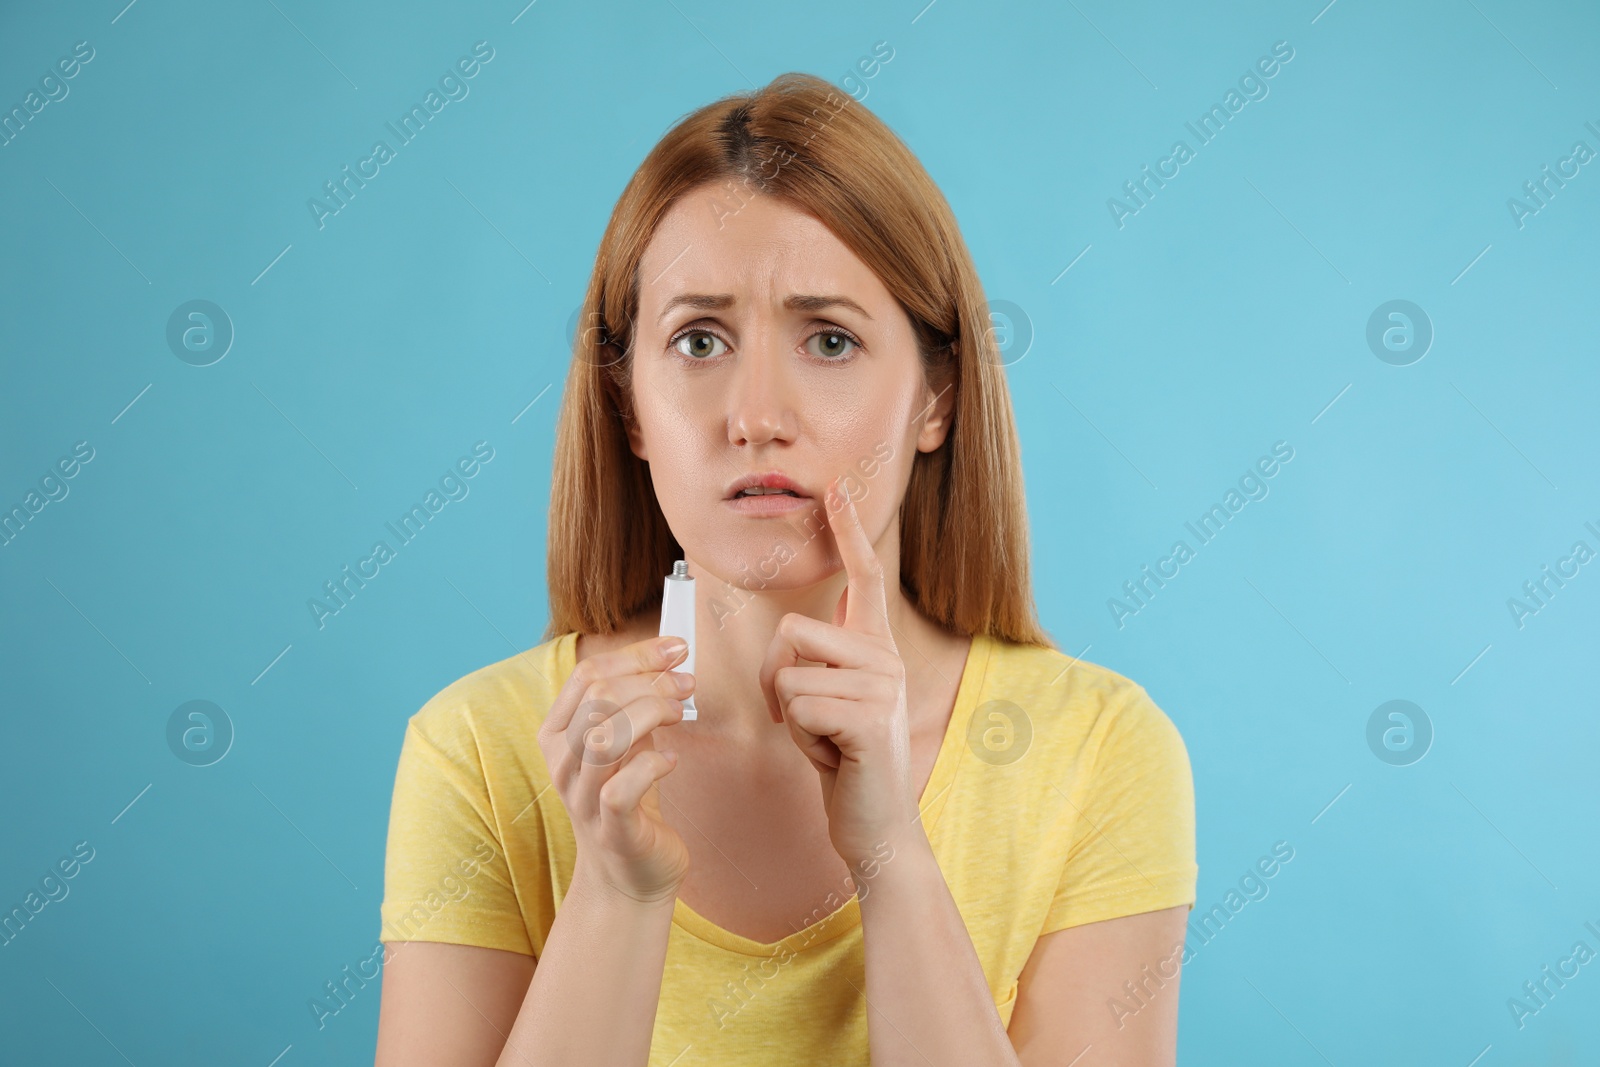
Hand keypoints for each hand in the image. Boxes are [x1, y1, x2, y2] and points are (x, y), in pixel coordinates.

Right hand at [537, 635, 694, 905]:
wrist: (630, 873)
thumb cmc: (630, 799)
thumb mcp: (626, 743)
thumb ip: (635, 704)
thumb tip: (670, 657)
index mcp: (557, 734)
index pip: (586, 674)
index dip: (636, 655)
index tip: (677, 649)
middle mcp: (561, 764)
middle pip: (597, 698)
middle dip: (650, 681)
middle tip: (687, 685)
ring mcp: (582, 799)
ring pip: (604, 737)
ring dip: (651, 714)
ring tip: (680, 715)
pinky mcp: (610, 830)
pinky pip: (621, 789)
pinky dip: (653, 765)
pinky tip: (672, 760)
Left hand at [758, 476, 916, 868]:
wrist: (876, 826)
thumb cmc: (843, 764)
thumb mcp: (824, 705)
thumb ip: (814, 667)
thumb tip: (784, 648)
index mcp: (875, 648)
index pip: (864, 577)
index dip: (848, 532)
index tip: (837, 489)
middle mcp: (885, 657)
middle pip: (791, 632)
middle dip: (773, 681)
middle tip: (802, 722)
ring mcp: (882, 685)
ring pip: (786, 674)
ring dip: (788, 718)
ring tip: (824, 742)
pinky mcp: (869, 717)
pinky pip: (797, 706)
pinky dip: (800, 739)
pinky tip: (832, 757)